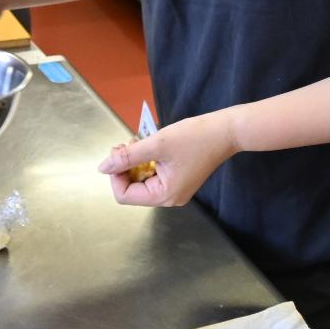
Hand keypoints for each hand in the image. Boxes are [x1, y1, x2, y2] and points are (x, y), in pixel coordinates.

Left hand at [99, 110, 238, 207]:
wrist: (226, 131)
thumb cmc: (196, 137)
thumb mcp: (157, 144)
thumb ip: (127, 157)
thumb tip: (103, 168)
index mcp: (164, 195)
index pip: (124, 195)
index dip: (115, 174)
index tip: (117, 153)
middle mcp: (170, 198)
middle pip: (132, 189)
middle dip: (124, 166)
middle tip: (126, 144)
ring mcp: (175, 190)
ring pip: (141, 180)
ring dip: (134, 162)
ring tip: (138, 142)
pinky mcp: (179, 180)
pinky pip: (153, 175)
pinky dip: (146, 161)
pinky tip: (149, 146)